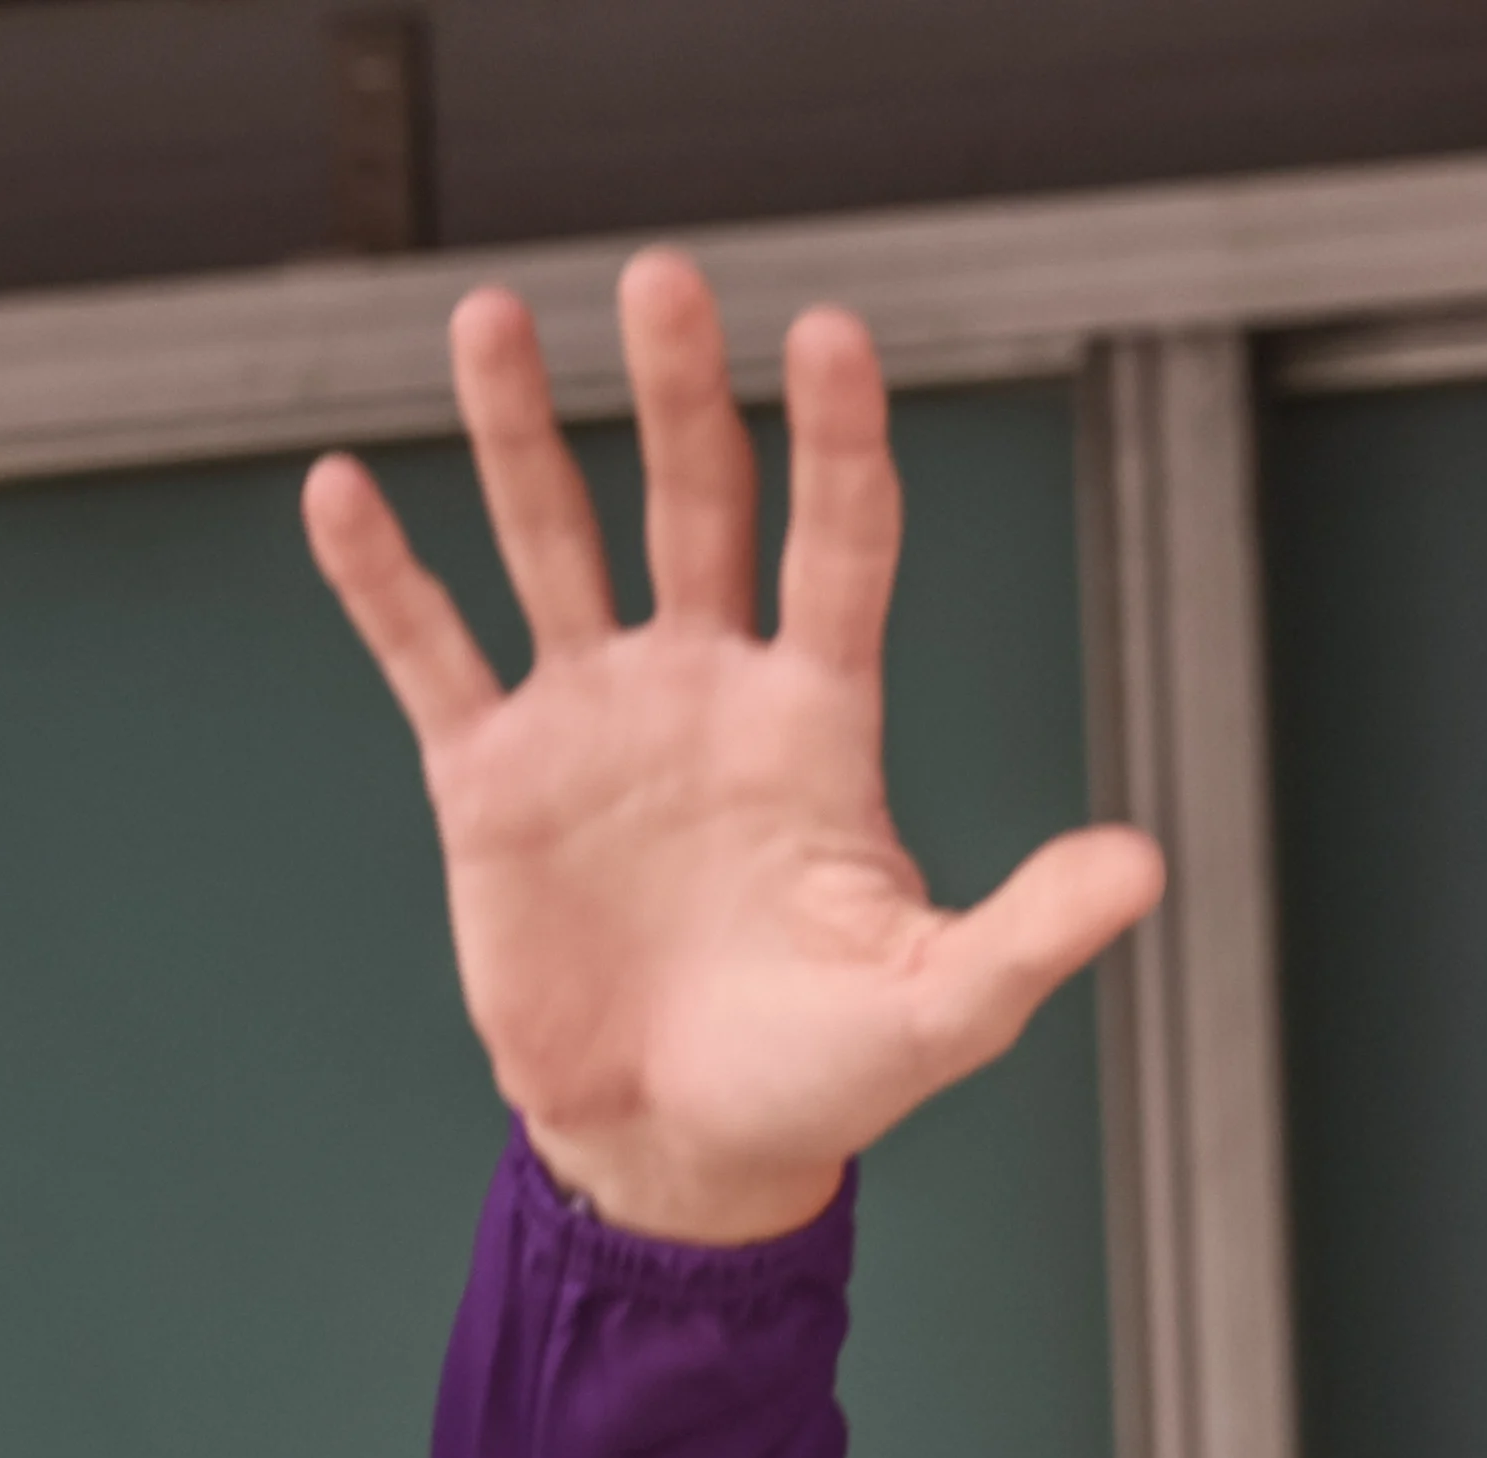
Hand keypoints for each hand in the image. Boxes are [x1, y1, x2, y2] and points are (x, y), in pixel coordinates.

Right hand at [303, 249, 1164, 1242]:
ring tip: (492, 318)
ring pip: (553, 541)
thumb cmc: (826, 1076)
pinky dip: (384, 578)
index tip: (831, 333)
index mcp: (820, 724)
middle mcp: (707, 691)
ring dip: (517, 434)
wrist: (686, 1149)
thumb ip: (1037, 927)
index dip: (837, 443)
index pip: (840, 546)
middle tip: (665, 279)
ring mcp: (595, 723)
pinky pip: (432, 653)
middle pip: (696, 503)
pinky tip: (342, 491)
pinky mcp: (492, 781)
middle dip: (678, 393)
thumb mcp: (945, 1003)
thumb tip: (1143, 867)